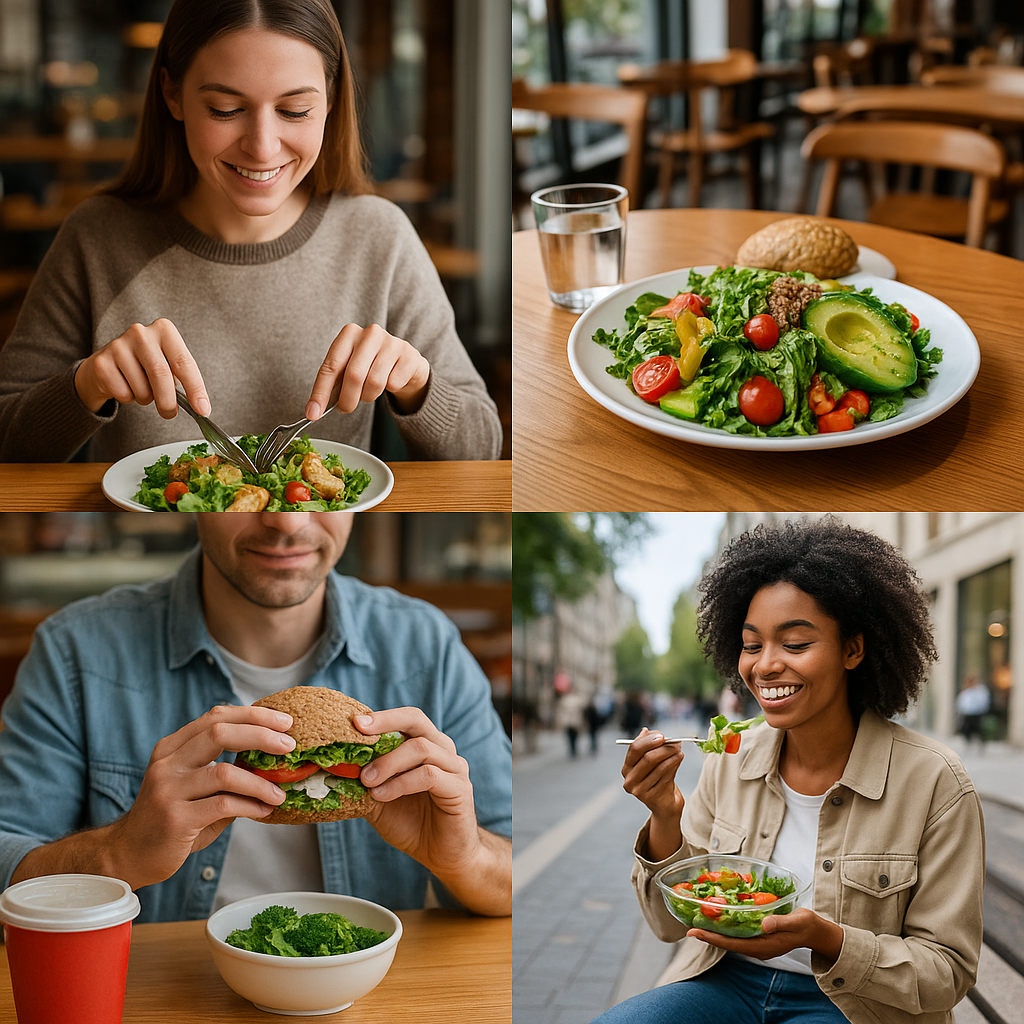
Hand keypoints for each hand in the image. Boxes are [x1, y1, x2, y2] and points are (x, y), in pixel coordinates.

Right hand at [74, 317, 210, 417]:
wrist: (107, 364)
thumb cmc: (146, 366)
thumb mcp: (168, 365)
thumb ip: (183, 381)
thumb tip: (202, 408)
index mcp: (164, 330)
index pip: (184, 362)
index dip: (195, 389)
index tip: (203, 410)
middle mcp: (141, 333)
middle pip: (161, 374)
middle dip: (168, 401)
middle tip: (170, 413)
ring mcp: (118, 345)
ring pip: (141, 388)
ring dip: (146, 399)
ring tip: (141, 388)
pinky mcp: (102, 362)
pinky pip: (123, 393)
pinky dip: (128, 398)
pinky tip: (123, 385)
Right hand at [102, 704, 294, 888]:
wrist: (127, 856)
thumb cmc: (171, 818)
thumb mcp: (192, 786)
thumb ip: (222, 770)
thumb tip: (273, 759)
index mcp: (172, 748)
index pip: (215, 717)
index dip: (253, 715)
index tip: (283, 721)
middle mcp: (167, 764)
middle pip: (220, 732)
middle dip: (261, 734)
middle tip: (289, 744)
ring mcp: (168, 790)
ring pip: (225, 772)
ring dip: (260, 782)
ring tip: (280, 792)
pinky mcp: (175, 819)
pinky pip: (223, 804)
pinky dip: (250, 805)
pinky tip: (265, 810)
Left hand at [306, 323, 429, 418]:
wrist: (405, 363)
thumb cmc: (371, 366)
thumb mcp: (349, 368)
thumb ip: (333, 385)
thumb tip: (314, 410)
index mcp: (349, 334)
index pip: (331, 366)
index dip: (320, 392)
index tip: (313, 413)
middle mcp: (370, 334)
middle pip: (353, 375)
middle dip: (347, 399)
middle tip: (346, 409)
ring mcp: (392, 343)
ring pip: (374, 382)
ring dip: (369, 396)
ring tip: (369, 391)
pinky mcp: (408, 356)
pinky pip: (393, 384)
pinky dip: (389, 390)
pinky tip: (391, 381)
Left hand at [354, 708, 509, 914]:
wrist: (441, 855)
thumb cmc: (411, 823)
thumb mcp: (379, 798)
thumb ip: (364, 780)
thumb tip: (332, 768)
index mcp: (426, 744)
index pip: (405, 718)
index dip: (381, 717)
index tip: (354, 721)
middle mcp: (442, 749)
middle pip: (416, 720)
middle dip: (386, 722)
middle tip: (360, 731)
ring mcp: (454, 767)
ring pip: (421, 748)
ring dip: (388, 762)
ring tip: (366, 780)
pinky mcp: (460, 788)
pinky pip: (428, 776)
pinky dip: (400, 783)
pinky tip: (382, 795)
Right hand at [621, 728, 685, 859]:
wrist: (664, 803)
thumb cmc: (658, 777)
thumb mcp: (651, 761)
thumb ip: (648, 746)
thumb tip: (646, 730)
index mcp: (626, 767)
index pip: (634, 749)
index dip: (648, 741)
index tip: (662, 736)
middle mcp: (629, 779)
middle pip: (647, 759)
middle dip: (664, 748)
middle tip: (676, 742)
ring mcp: (639, 790)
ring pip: (659, 768)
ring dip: (672, 756)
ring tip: (680, 750)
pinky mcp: (652, 798)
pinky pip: (666, 777)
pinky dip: (674, 766)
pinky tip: (679, 759)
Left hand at [686, 907, 843, 961]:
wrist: (816, 931)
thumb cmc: (807, 925)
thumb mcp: (797, 921)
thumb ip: (781, 922)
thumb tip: (764, 923)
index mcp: (764, 946)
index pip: (733, 944)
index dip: (713, 938)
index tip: (695, 932)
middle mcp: (758, 948)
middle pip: (728, 943)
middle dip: (709, 935)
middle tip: (688, 927)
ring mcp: (758, 944)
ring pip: (732, 939)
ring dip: (716, 931)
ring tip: (698, 922)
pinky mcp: (760, 937)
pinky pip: (739, 934)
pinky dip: (727, 927)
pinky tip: (718, 918)